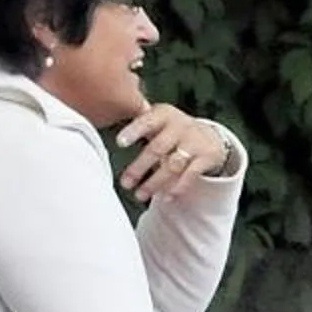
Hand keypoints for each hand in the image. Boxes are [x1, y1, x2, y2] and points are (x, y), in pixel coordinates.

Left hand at [116, 103, 231, 201]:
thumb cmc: (173, 130)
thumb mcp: (158, 120)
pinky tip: (165, 197)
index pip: (147, 121)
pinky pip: (190, 175)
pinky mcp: (206, 157)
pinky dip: (177, 188)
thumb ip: (138, 125)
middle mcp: (180, 126)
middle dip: (139, 167)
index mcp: (163, 114)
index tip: (120, 143)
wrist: (211, 136)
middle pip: (157, 148)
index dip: (133, 131)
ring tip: (140, 195)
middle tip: (125, 183)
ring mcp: (195, 142)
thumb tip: (101, 130)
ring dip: (155, 182)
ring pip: (172, 165)